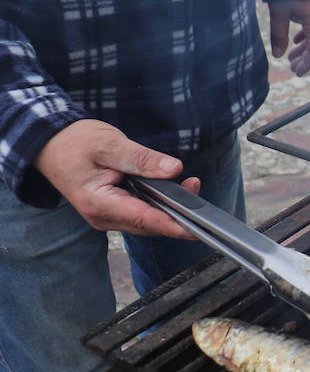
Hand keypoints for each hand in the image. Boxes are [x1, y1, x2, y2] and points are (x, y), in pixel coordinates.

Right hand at [34, 119, 201, 237]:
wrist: (50, 145)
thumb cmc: (75, 143)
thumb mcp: (110, 144)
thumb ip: (142, 159)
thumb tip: (173, 169)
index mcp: (99, 203)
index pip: (145, 220)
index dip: (174, 225)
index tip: (198, 229)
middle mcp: (104, 217)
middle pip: (150, 223)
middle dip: (177, 211)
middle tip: (195, 186)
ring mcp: (108, 217)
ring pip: (148, 220)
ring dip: (170, 207)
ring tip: (188, 184)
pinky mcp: (114, 211)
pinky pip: (142, 213)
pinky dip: (159, 203)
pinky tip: (172, 189)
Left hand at [268, 0, 309, 76]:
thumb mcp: (278, 12)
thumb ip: (278, 35)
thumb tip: (277, 56)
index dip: (307, 63)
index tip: (297, 73)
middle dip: (307, 59)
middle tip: (293, 68)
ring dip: (305, 49)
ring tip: (291, 57)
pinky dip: (306, 37)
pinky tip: (295, 41)